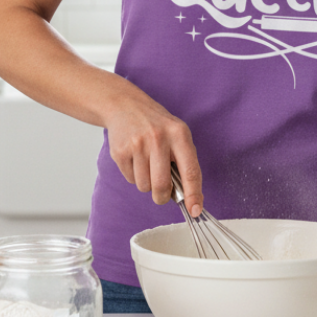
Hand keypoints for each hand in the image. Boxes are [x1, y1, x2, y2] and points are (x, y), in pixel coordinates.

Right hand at [104, 94, 202, 213]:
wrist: (125, 105)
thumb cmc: (157, 125)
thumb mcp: (177, 134)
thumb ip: (184, 161)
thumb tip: (190, 197)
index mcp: (179, 134)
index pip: (190, 171)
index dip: (194, 194)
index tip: (195, 210)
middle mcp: (159, 138)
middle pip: (162, 185)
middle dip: (163, 196)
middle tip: (162, 192)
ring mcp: (138, 144)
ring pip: (145, 186)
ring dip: (147, 183)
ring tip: (147, 163)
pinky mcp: (120, 151)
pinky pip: (130, 180)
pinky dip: (134, 175)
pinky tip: (135, 158)